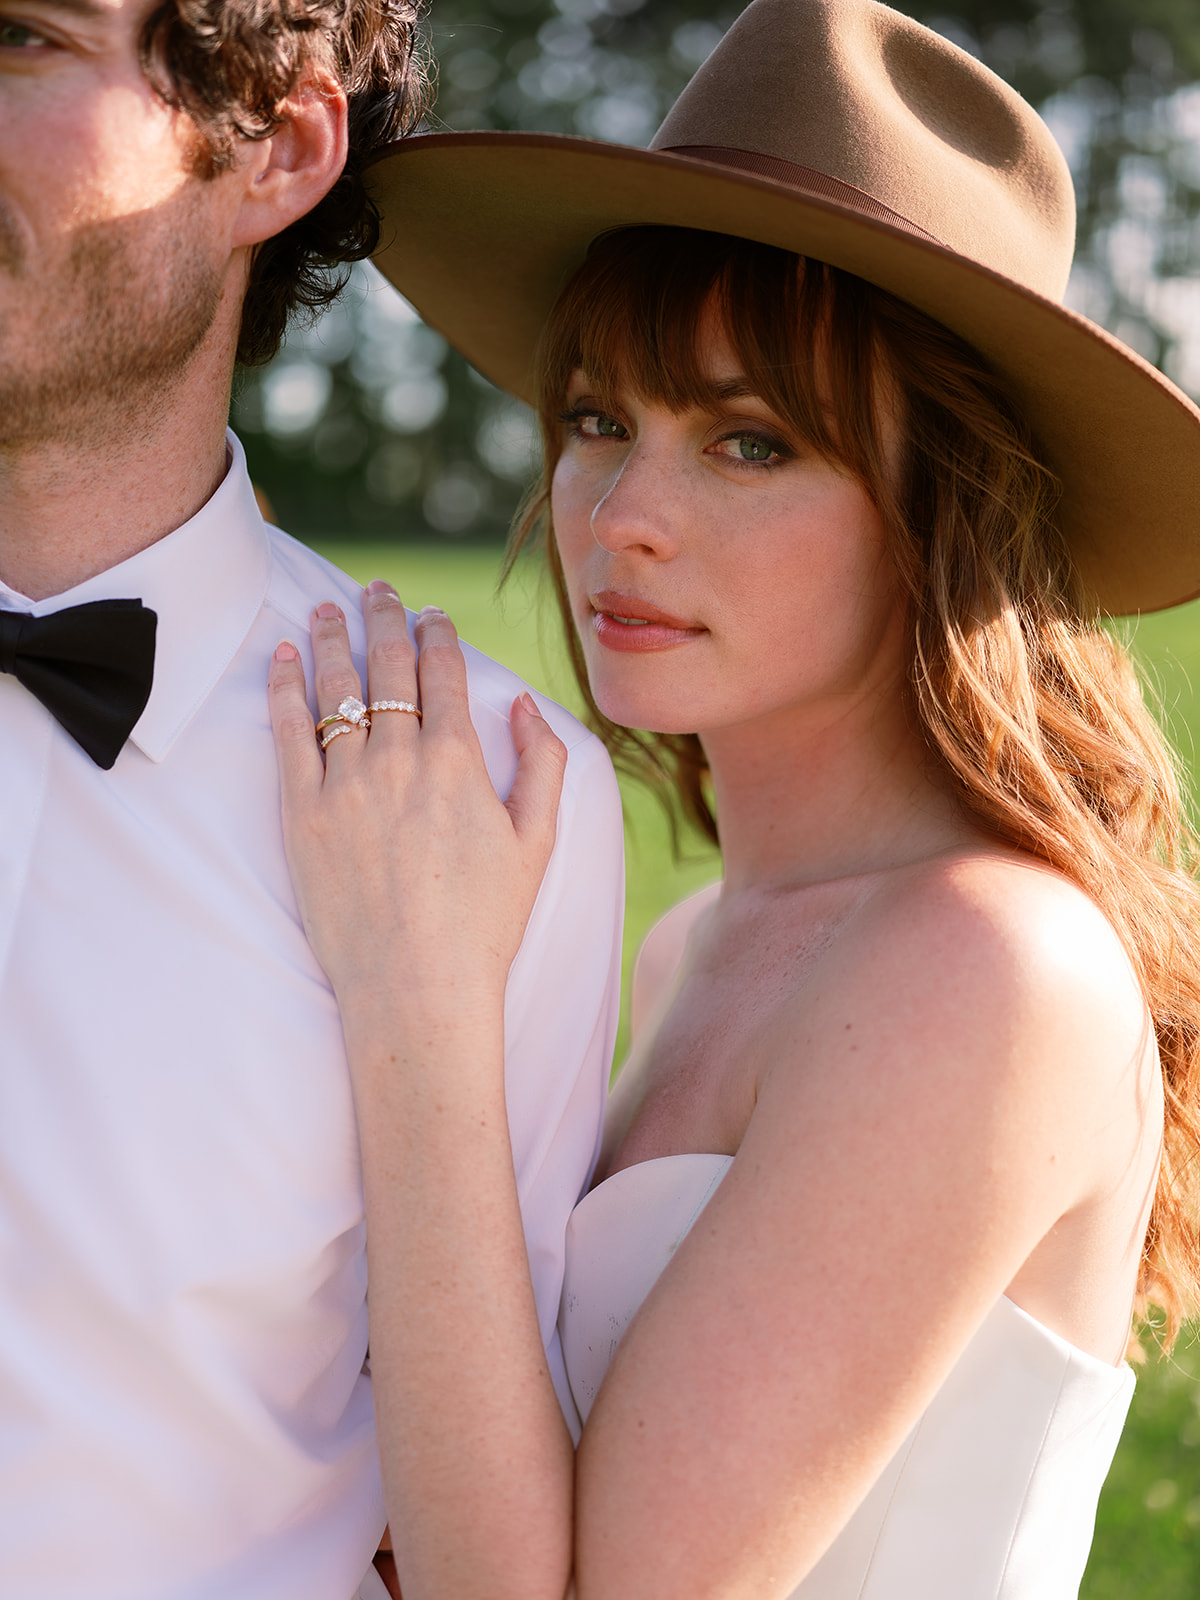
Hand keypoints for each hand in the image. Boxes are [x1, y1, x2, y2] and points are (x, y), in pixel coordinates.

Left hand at [267, 582, 566, 1011]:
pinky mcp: (302, 812)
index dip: (437, 633)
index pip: (444, 672)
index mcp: (459, 760)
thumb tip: (525, 704)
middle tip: (377, 590)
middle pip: (387, 666)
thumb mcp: (538, 842)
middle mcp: (399, 757)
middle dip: (383, 617)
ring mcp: (346, 782)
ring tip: (324, 608)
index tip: (431, 614)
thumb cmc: (485, 923)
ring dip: (330, 638)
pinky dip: (283, 687)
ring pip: (335, 687)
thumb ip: (542, 764)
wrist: (417, 987)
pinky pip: (288, 732)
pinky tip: (280, 657)